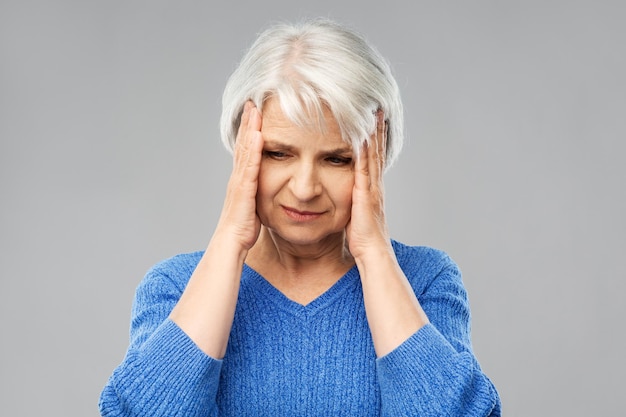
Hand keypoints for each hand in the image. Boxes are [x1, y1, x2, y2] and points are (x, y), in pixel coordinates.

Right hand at [215, 101, 263, 250]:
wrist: (231, 242)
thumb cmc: (243, 228)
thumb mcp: (253, 205)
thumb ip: (258, 192)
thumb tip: (268, 187)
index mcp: (242, 179)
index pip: (245, 149)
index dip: (249, 130)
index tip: (255, 112)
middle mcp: (238, 176)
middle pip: (243, 143)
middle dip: (248, 122)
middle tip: (252, 101)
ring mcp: (239, 181)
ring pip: (245, 149)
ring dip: (249, 129)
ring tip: (254, 109)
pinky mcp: (244, 189)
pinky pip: (250, 166)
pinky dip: (253, 149)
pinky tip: (258, 135)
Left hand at [346, 110, 391, 259]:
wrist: (372, 252)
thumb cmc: (362, 238)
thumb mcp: (356, 214)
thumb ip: (353, 201)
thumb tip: (347, 195)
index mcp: (371, 187)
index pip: (373, 157)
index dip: (374, 138)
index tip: (373, 120)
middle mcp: (375, 183)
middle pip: (376, 150)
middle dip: (377, 128)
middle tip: (378, 108)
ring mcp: (372, 187)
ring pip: (373, 154)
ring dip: (373, 133)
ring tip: (374, 113)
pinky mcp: (366, 193)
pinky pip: (364, 167)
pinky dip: (365, 150)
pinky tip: (363, 135)